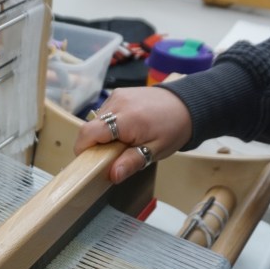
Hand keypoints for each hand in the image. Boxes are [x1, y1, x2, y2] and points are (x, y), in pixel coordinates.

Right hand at [74, 86, 192, 183]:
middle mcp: (117, 103)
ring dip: (102, 134)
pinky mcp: (118, 93)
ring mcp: (117, 96)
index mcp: (126, 119)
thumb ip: (131, 162)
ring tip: (122, 142)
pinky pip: (105, 112)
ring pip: (96, 120)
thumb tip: (112, 175)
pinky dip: (109, 124)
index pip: (88, 133)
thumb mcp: (154, 151)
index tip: (88, 162)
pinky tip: (124, 130)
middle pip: (90, 128)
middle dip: (95, 144)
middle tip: (112, 156)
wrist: (187, 104)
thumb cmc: (173, 129)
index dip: (82, 150)